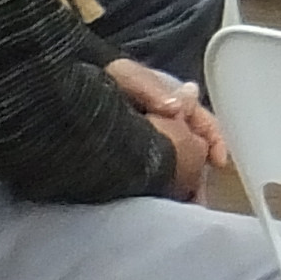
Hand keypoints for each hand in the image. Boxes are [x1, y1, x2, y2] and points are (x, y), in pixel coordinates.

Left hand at [109, 57, 225, 196]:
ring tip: (184, 203)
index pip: (202, 119)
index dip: (214, 139)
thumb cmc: (95, 79)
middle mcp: (161, 120)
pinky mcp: (129, 160)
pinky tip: (162, 199)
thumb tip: (178, 107)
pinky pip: (155, 173)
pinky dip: (164, 186)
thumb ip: (151, 89)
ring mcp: (146, 140)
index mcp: (166, 100)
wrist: (62, 97)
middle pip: (192, 145)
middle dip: (200, 170)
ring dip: (185, 181)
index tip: (218, 161)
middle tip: (200, 196)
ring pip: (176, 161)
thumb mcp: (125, 76)